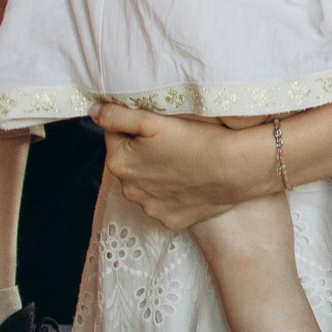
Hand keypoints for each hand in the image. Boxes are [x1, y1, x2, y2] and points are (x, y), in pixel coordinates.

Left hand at [97, 104, 282, 228]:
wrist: (237, 168)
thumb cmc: (198, 139)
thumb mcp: (153, 120)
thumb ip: (117, 115)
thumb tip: (93, 112)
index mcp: (119, 163)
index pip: (115, 134)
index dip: (134, 125)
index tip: (157, 123)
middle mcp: (129, 190)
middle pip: (130, 162)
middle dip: (143, 151)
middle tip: (172, 140)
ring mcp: (150, 208)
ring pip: (147, 183)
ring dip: (157, 173)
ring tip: (183, 160)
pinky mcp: (171, 220)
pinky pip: (165, 202)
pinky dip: (173, 193)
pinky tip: (189, 180)